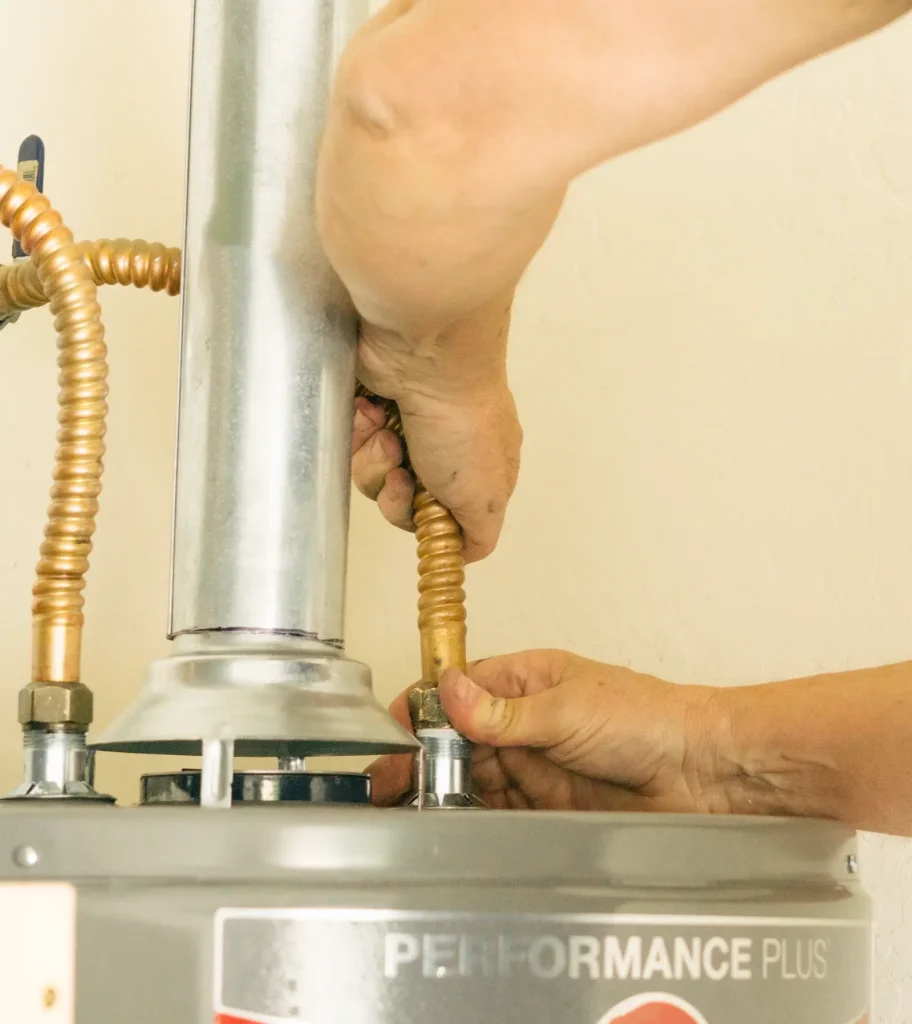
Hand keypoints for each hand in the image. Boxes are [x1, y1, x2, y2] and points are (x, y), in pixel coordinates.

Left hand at [351, 316, 521, 563]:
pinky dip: (355, 432)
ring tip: (385, 434)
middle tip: (400, 470)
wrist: (425, 354)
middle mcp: (441, 448)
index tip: (423, 510)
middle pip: (398, 499)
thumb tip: (466, 553)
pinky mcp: (371, 406)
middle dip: (392, 491)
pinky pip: (348, 443)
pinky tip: (369, 414)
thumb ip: (479, 534)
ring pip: (369, 474)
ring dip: (372, 460)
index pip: (441, 518)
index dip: (424, 522)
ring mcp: (403, 425)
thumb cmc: (463, 420)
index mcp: (477, 470)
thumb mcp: (486, 498)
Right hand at [369, 650, 734, 810]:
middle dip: (423, 758)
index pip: (459, 689)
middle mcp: (525, 722)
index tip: (392, 731)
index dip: (424, 709)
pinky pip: (499, 812)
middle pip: (458, 739)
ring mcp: (535, 765)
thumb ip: (503, 712)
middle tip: (389, 782)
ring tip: (408, 808)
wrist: (703, 773)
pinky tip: (450, 828)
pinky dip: (473, 820)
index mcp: (527, 681)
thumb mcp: (567, 708)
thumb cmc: (650, 719)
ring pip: (473, 777)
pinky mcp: (547, 806)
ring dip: (443, 790)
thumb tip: (449, 694)